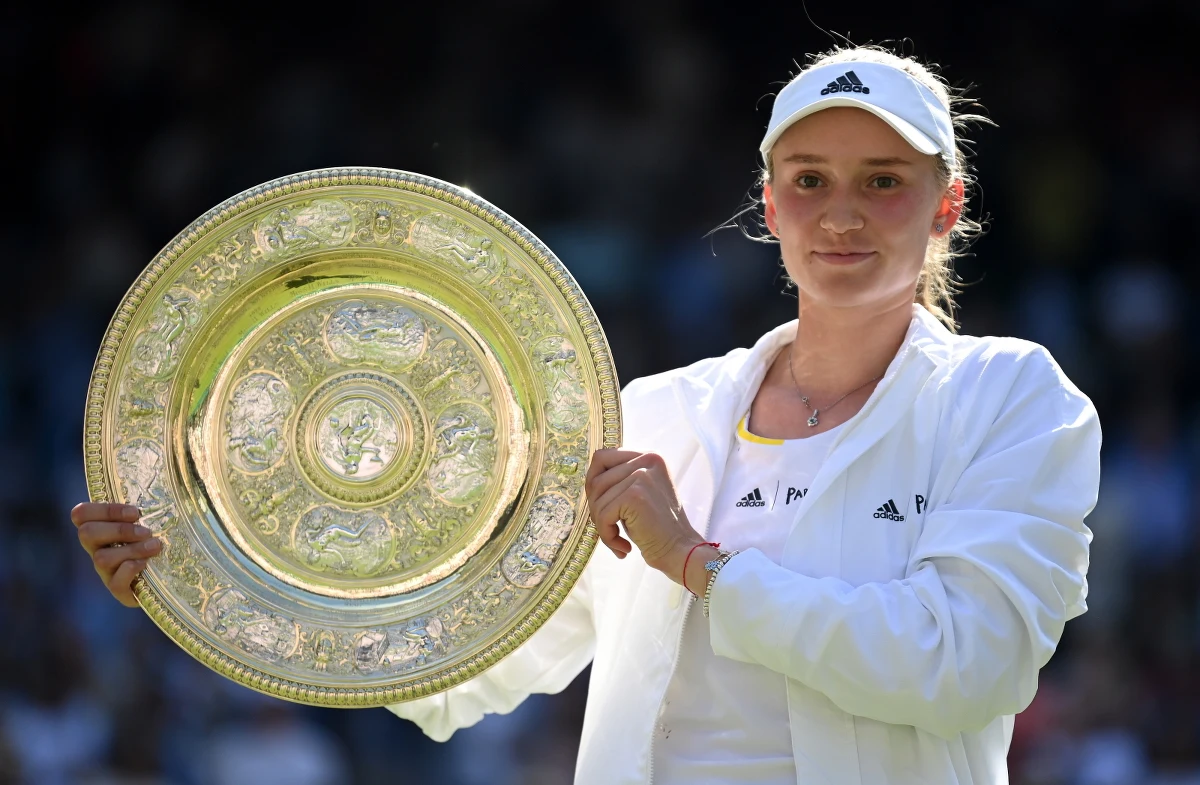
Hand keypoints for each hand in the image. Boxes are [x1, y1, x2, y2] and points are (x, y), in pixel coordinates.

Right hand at [70, 502, 161, 607]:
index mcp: (101, 528)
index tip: (135, 512)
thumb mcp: (152, 519)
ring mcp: (105, 571)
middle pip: (86, 533)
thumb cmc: (158, 539)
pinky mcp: (118, 590)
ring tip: (156, 546)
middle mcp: (97, 549)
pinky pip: (114, 582)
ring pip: (102, 558)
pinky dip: (131, 569)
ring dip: (132, 549)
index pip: (81, 513)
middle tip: (146, 531)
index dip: (105, 510)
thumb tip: (168, 477)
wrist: (169, 577)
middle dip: (119, 530)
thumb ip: (149, 504)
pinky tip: (147, 564)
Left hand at [585, 450, 704, 582]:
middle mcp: (647, 460)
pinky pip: (603, 515)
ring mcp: (641, 476)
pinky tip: (624, 547)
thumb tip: (589, 477)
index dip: (594, 483)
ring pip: (597, 498)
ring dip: (602, 524)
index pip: (602, 457)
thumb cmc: (658, 528)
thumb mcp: (641, 493)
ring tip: (617, 539)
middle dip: (596, 507)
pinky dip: (607, 535)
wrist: (681, 551)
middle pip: (596, 479)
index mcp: (649, 457)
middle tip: (609, 527)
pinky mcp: (635, 495)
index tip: (602, 506)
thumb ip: (621, 479)